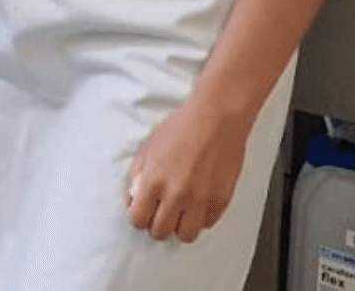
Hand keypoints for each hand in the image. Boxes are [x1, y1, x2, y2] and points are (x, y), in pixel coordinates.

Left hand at [125, 95, 251, 242]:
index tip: (142, 213)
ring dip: (180, 227)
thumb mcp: (148, 148)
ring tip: (179, 212)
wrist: (215, 119)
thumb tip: (134, 198)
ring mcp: (200, 201)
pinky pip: (206, 225)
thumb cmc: (182, 128)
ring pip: (185, 235)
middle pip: (160, 232)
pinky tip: (196, 203)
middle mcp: (176, 194)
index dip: (138, 218)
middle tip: (160, 213)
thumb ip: (138, 176)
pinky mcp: (220, 202)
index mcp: (153, 180)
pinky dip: (199, 218)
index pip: (138, 219)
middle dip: (157, 224)